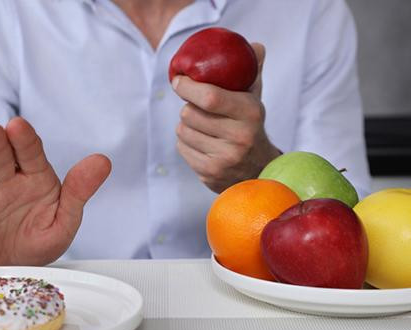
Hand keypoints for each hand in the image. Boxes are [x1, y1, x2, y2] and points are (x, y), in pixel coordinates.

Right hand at [0, 117, 110, 266]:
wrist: (10, 269)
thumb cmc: (38, 241)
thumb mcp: (64, 220)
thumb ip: (79, 191)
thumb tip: (104, 161)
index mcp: (36, 176)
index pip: (31, 152)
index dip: (24, 139)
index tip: (18, 126)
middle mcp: (9, 179)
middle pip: (1, 156)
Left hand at [172, 43, 280, 192]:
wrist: (259, 170)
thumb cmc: (250, 126)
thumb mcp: (254, 99)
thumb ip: (252, 72)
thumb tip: (256, 46)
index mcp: (250, 113)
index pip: (210, 97)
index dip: (188, 87)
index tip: (179, 80)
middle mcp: (239, 137)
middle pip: (189, 114)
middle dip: (188, 108)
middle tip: (196, 107)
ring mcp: (224, 158)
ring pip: (183, 131)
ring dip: (186, 126)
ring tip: (201, 126)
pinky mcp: (210, 173)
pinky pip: (182, 148)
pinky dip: (185, 143)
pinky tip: (200, 142)